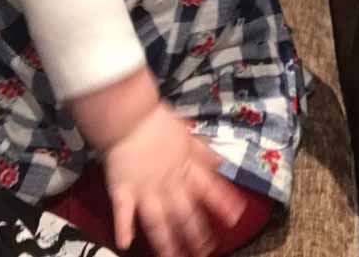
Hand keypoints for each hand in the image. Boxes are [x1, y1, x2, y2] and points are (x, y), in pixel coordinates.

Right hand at [105, 101, 244, 256]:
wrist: (129, 115)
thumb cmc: (158, 122)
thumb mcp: (186, 135)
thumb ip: (202, 152)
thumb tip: (220, 162)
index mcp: (185, 169)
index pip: (209, 188)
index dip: (223, 203)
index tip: (236, 218)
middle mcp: (169, 184)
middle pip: (185, 214)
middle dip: (196, 235)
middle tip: (204, 252)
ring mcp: (146, 190)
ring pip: (158, 222)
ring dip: (165, 242)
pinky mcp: (123, 190)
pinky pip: (123, 212)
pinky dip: (123, 228)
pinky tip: (125, 243)